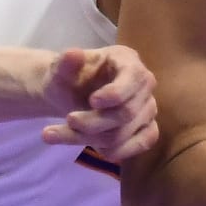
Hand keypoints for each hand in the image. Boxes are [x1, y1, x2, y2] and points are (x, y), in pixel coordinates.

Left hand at [40, 45, 159, 161]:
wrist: (70, 95)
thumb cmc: (69, 78)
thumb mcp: (60, 69)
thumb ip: (65, 64)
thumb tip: (73, 54)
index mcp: (127, 60)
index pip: (133, 78)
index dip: (115, 94)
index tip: (92, 101)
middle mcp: (144, 83)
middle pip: (126, 112)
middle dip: (92, 122)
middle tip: (67, 120)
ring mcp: (148, 107)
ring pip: (125, 132)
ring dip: (90, 139)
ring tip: (57, 135)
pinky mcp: (148, 129)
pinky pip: (141, 145)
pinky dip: (115, 151)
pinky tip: (92, 148)